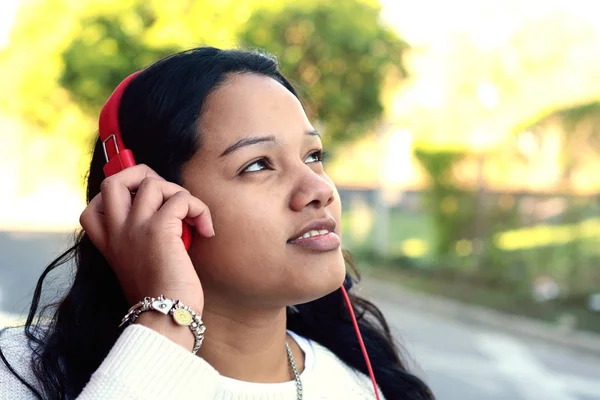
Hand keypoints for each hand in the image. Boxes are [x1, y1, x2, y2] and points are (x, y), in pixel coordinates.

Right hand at [79, 164, 212, 315]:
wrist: (165, 317)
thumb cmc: (160, 297)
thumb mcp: (139, 267)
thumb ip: (140, 243)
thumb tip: (167, 215)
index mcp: (109, 243)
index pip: (93, 205)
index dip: (120, 196)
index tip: (145, 207)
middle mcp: (117, 231)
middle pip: (114, 180)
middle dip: (143, 176)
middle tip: (167, 197)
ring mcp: (135, 228)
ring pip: (153, 183)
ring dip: (179, 194)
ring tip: (191, 218)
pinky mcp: (159, 229)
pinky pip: (181, 198)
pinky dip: (199, 209)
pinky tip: (206, 230)